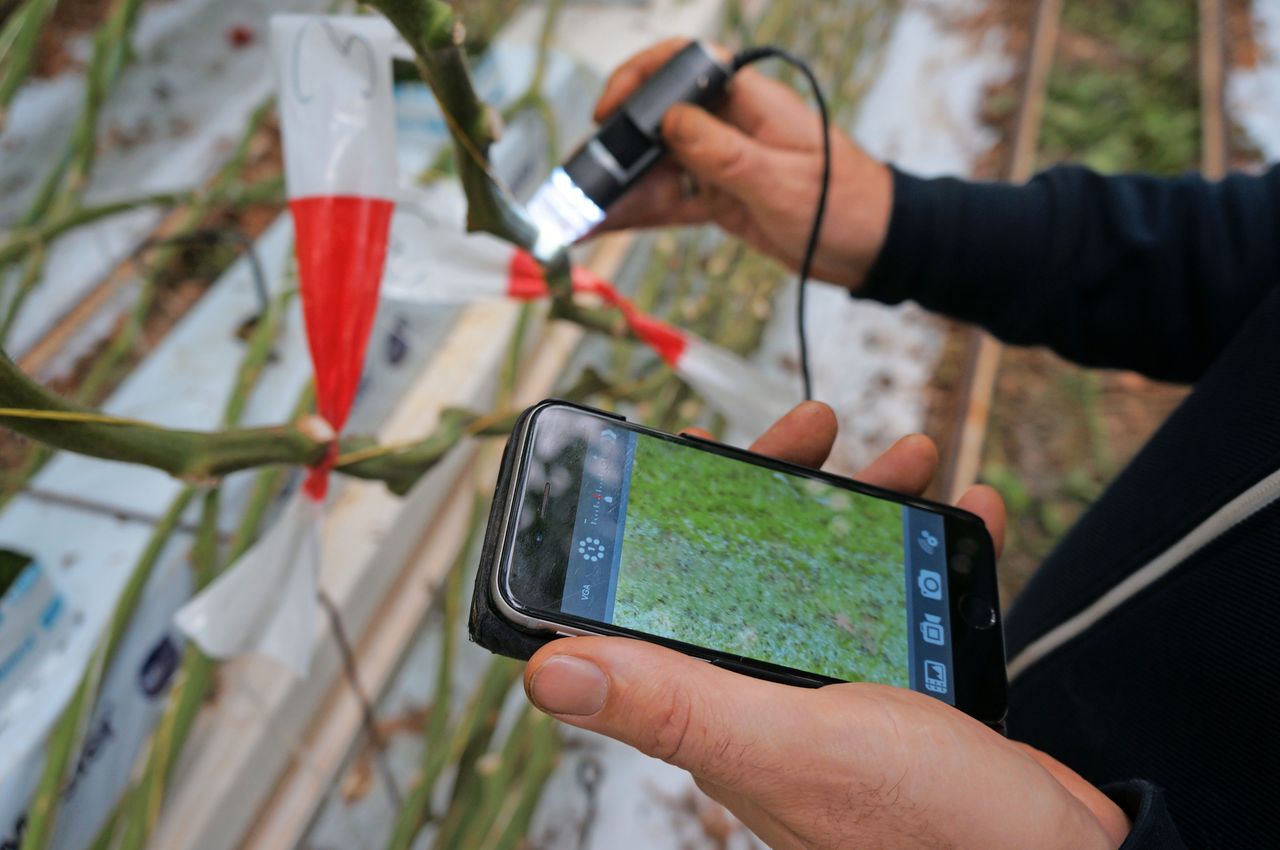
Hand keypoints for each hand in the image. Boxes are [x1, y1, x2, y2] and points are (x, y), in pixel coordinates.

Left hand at [523, 402, 1129, 849]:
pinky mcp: (910, 693)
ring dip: (868, 506)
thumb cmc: (924, 824)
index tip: (699, 445)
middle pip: (759, 563)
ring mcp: (846, 691)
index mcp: (725, 709)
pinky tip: (967, 511)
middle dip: (787, 486)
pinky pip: (911, 601)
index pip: (674, 591)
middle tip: (819, 425)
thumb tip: (545, 675)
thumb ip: (675, 704)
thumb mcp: (788, 744)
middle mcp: (774, 697)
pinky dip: (936, 553)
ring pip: (838, 570)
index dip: (680, 514)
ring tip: (913, 457)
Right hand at [589, 39, 892, 289]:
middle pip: (657, 123)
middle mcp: (729, 125)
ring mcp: (721, 163)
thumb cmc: (846, 204)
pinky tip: (604, 224)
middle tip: (580, 178)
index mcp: (749, 101)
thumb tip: (669, 121)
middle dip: (616, 147)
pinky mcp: (720, 198)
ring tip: (579, 213)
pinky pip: (670, 200)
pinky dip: (639, 212)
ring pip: (657, 167)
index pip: (684, 66)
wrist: (876, 249)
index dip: (639, 79)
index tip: (609, 110)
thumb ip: (723, 152)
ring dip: (620, 188)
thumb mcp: (781, 180)